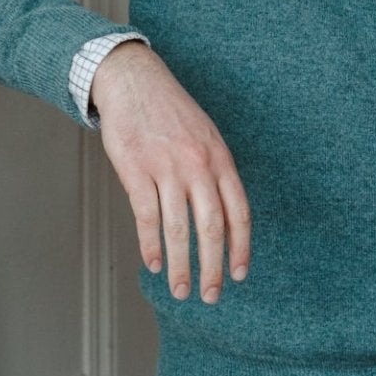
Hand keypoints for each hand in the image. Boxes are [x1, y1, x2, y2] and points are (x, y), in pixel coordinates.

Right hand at [90, 43, 249, 304]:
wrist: (134, 80)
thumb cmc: (171, 112)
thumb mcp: (206, 135)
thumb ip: (216, 172)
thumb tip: (225, 217)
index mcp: (219, 158)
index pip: (239, 212)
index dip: (241, 247)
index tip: (239, 275)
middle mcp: (197, 164)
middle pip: (211, 227)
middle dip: (213, 267)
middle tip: (211, 295)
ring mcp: (166, 167)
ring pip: (178, 228)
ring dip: (180, 265)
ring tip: (180, 290)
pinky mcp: (136, 169)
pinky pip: (146, 216)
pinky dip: (150, 245)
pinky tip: (153, 264)